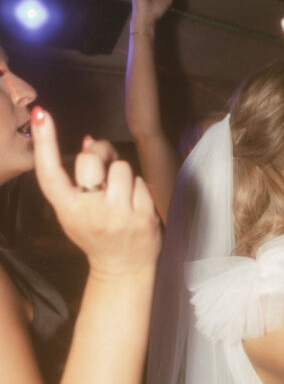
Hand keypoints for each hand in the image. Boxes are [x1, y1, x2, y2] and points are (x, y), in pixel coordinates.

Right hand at [32, 108, 160, 278]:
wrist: (122, 268)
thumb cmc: (96, 232)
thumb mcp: (75, 210)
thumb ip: (76, 178)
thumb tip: (90, 140)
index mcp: (66, 210)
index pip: (49, 173)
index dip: (44, 142)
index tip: (41, 115)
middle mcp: (89, 212)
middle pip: (90, 158)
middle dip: (100, 152)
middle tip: (104, 162)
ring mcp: (117, 215)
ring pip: (121, 166)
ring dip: (122, 173)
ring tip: (121, 192)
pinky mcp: (142, 217)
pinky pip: (141, 181)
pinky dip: (138, 187)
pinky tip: (134, 204)